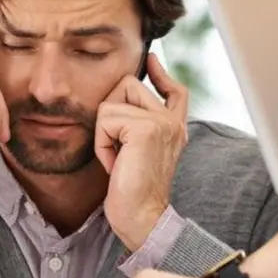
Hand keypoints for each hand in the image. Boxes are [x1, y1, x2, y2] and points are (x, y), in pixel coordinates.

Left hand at [96, 54, 188, 250]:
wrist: (142, 218)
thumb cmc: (133, 192)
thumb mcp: (138, 153)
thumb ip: (138, 127)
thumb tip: (119, 99)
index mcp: (175, 127)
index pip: (174, 90)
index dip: (160, 73)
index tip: (151, 59)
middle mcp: (172, 121)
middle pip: (128, 85)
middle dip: (110, 113)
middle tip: (118, 149)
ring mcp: (161, 122)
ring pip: (112, 102)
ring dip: (104, 133)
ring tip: (117, 159)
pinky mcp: (145, 129)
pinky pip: (106, 119)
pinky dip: (102, 144)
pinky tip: (114, 164)